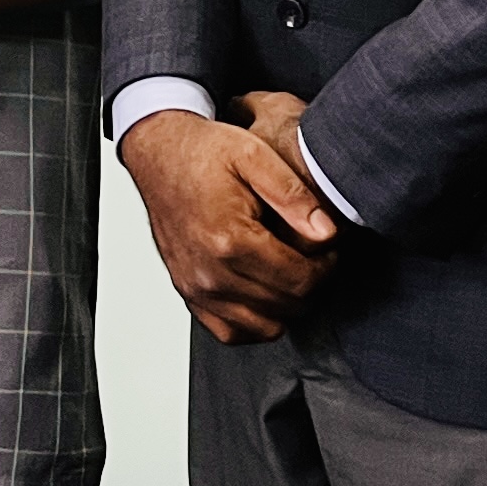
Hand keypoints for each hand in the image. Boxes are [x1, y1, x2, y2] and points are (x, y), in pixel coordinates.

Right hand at [121, 103, 335, 342]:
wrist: (158, 154)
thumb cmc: (202, 153)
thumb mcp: (254, 155)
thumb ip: (294, 195)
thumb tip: (327, 234)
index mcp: (229, 239)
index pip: (300, 280)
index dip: (327, 267)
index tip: (328, 248)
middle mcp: (209, 273)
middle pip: (286, 306)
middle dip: (311, 284)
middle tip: (313, 256)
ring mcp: (195, 288)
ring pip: (264, 327)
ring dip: (286, 305)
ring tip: (289, 271)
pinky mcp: (188, 294)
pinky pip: (231, 332)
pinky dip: (254, 321)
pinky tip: (264, 292)